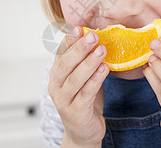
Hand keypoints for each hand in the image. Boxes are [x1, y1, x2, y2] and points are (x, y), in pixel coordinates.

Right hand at [48, 27, 109, 147]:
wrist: (83, 131)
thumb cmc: (84, 100)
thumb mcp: (83, 78)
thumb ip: (85, 61)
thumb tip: (96, 37)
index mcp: (56, 74)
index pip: (60, 54)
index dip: (69, 40)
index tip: (79, 28)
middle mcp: (56, 86)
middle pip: (65, 64)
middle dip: (80, 48)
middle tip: (93, 35)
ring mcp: (64, 100)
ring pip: (75, 79)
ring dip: (89, 62)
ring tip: (102, 49)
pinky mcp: (76, 112)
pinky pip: (86, 93)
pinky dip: (95, 80)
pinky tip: (104, 69)